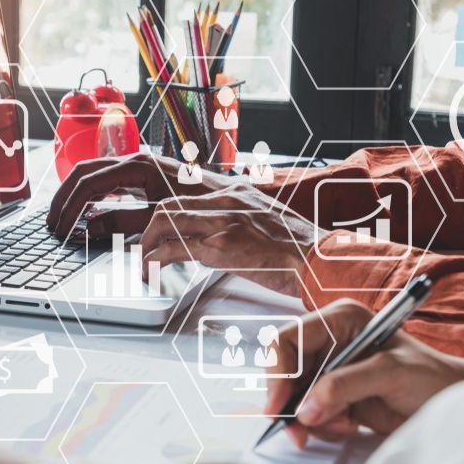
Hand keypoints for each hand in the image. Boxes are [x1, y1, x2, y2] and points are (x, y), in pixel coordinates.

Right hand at [46, 153, 236, 237]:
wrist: (233, 200)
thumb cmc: (203, 205)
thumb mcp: (160, 217)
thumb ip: (123, 220)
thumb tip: (90, 224)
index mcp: (138, 165)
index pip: (89, 181)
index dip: (70, 205)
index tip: (60, 226)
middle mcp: (136, 161)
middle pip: (85, 173)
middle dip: (64, 197)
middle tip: (51, 222)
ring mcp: (138, 168)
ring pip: (94, 176)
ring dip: (75, 196)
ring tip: (63, 219)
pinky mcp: (143, 178)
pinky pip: (108, 183)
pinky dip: (91, 197)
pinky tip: (86, 215)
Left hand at [138, 185, 321, 296]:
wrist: (319, 259)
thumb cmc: (297, 248)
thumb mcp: (263, 222)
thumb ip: (237, 222)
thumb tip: (214, 236)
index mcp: (236, 193)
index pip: (186, 195)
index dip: (164, 213)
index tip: (155, 228)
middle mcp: (227, 201)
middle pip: (169, 204)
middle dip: (149, 228)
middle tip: (144, 247)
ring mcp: (224, 221)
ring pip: (166, 221)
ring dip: (148, 244)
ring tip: (145, 262)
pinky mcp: (223, 245)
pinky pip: (176, 248)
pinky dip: (157, 259)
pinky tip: (153, 270)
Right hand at [264, 300, 463, 448]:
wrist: (454, 406)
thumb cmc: (431, 378)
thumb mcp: (389, 373)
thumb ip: (345, 386)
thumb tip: (305, 408)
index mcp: (339, 319)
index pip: (290, 340)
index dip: (278, 372)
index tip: (278, 406)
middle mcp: (329, 341)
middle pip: (286, 371)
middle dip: (293, 402)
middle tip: (300, 432)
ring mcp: (330, 370)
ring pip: (295, 396)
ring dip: (311, 417)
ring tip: (344, 425)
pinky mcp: (334, 395)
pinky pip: (309, 412)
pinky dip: (322, 425)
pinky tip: (348, 425)